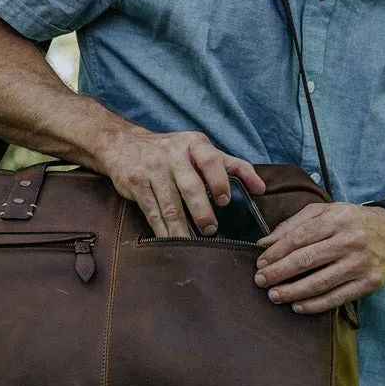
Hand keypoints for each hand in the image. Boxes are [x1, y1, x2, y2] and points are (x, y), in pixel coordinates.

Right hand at [98, 126, 265, 237]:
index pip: (211, 160)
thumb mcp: (201, 150)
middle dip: (202, 212)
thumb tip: (261, 189)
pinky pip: (151, 211)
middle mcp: (172, 153)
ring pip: (170, 204)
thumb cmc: (172, 151)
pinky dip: (161, 229)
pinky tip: (170, 240)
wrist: (124, 144)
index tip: (225, 201)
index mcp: (194, 144)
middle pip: (190, 186)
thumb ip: (233, 167)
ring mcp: (152, 168)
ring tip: (191, 242)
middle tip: (211, 230)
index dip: (220, 181)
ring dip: (181, 228)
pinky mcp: (135, 183)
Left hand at [253, 202, 384, 314]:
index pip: (298, 238)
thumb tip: (264, 244)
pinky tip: (298, 306)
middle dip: (278, 273)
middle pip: (306, 260)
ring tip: (274, 295)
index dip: (276, 253)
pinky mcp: (368, 283)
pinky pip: (336, 298)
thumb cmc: (351, 221)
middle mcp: (349, 240)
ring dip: (292, 292)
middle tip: (260, 281)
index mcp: (336, 219)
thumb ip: (293, 224)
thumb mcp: (324, 212)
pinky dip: (314, 304)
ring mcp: (360, 263)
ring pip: (319, 282)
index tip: (260, 263)